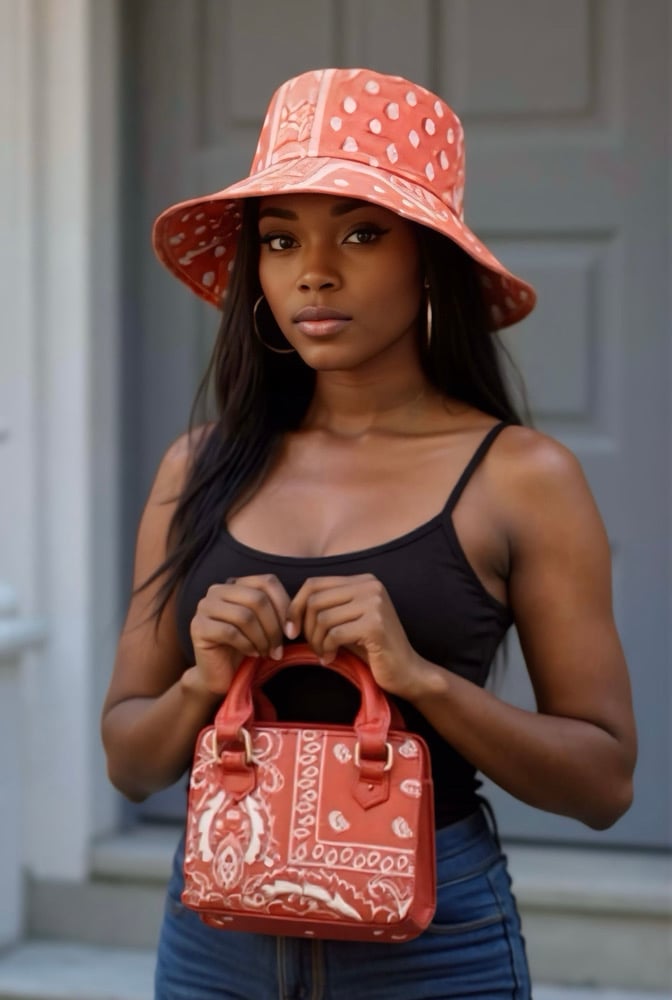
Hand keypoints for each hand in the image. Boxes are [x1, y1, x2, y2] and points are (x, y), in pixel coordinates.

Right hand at [190, 574, 290, 693]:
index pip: (267, 581)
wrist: (220, 674)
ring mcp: (204, 607)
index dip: (284, 605)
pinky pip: (230, 632)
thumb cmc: (247, 647)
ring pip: (244, 616)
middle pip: (257, 598)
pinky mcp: (198, 628)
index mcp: (236, 583)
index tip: (292, 631)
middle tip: (278, 648)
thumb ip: (278, 610)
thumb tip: (298, 610)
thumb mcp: (266, 624)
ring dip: (262, 638)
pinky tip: (252, 654)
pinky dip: (247, 645)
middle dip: (273, 627)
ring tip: (266, 652)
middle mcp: (217, 590)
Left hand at [285, 574, 427, 699]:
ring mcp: (375, 603)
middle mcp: (370, 585)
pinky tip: (331, 659)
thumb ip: (325, 608)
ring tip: (323, 654)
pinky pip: (334, 634)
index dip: (295, 606)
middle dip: (305, 627)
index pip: (314, 584)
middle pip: (315, 600)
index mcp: (363, 580)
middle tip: (313, 647)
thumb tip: (288, 609)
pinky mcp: (375, 625)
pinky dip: (327, 649)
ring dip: (316, 641)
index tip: (290, 630)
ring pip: (322, 618)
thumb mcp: (347, 621)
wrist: (407, 672)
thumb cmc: (372, 649)